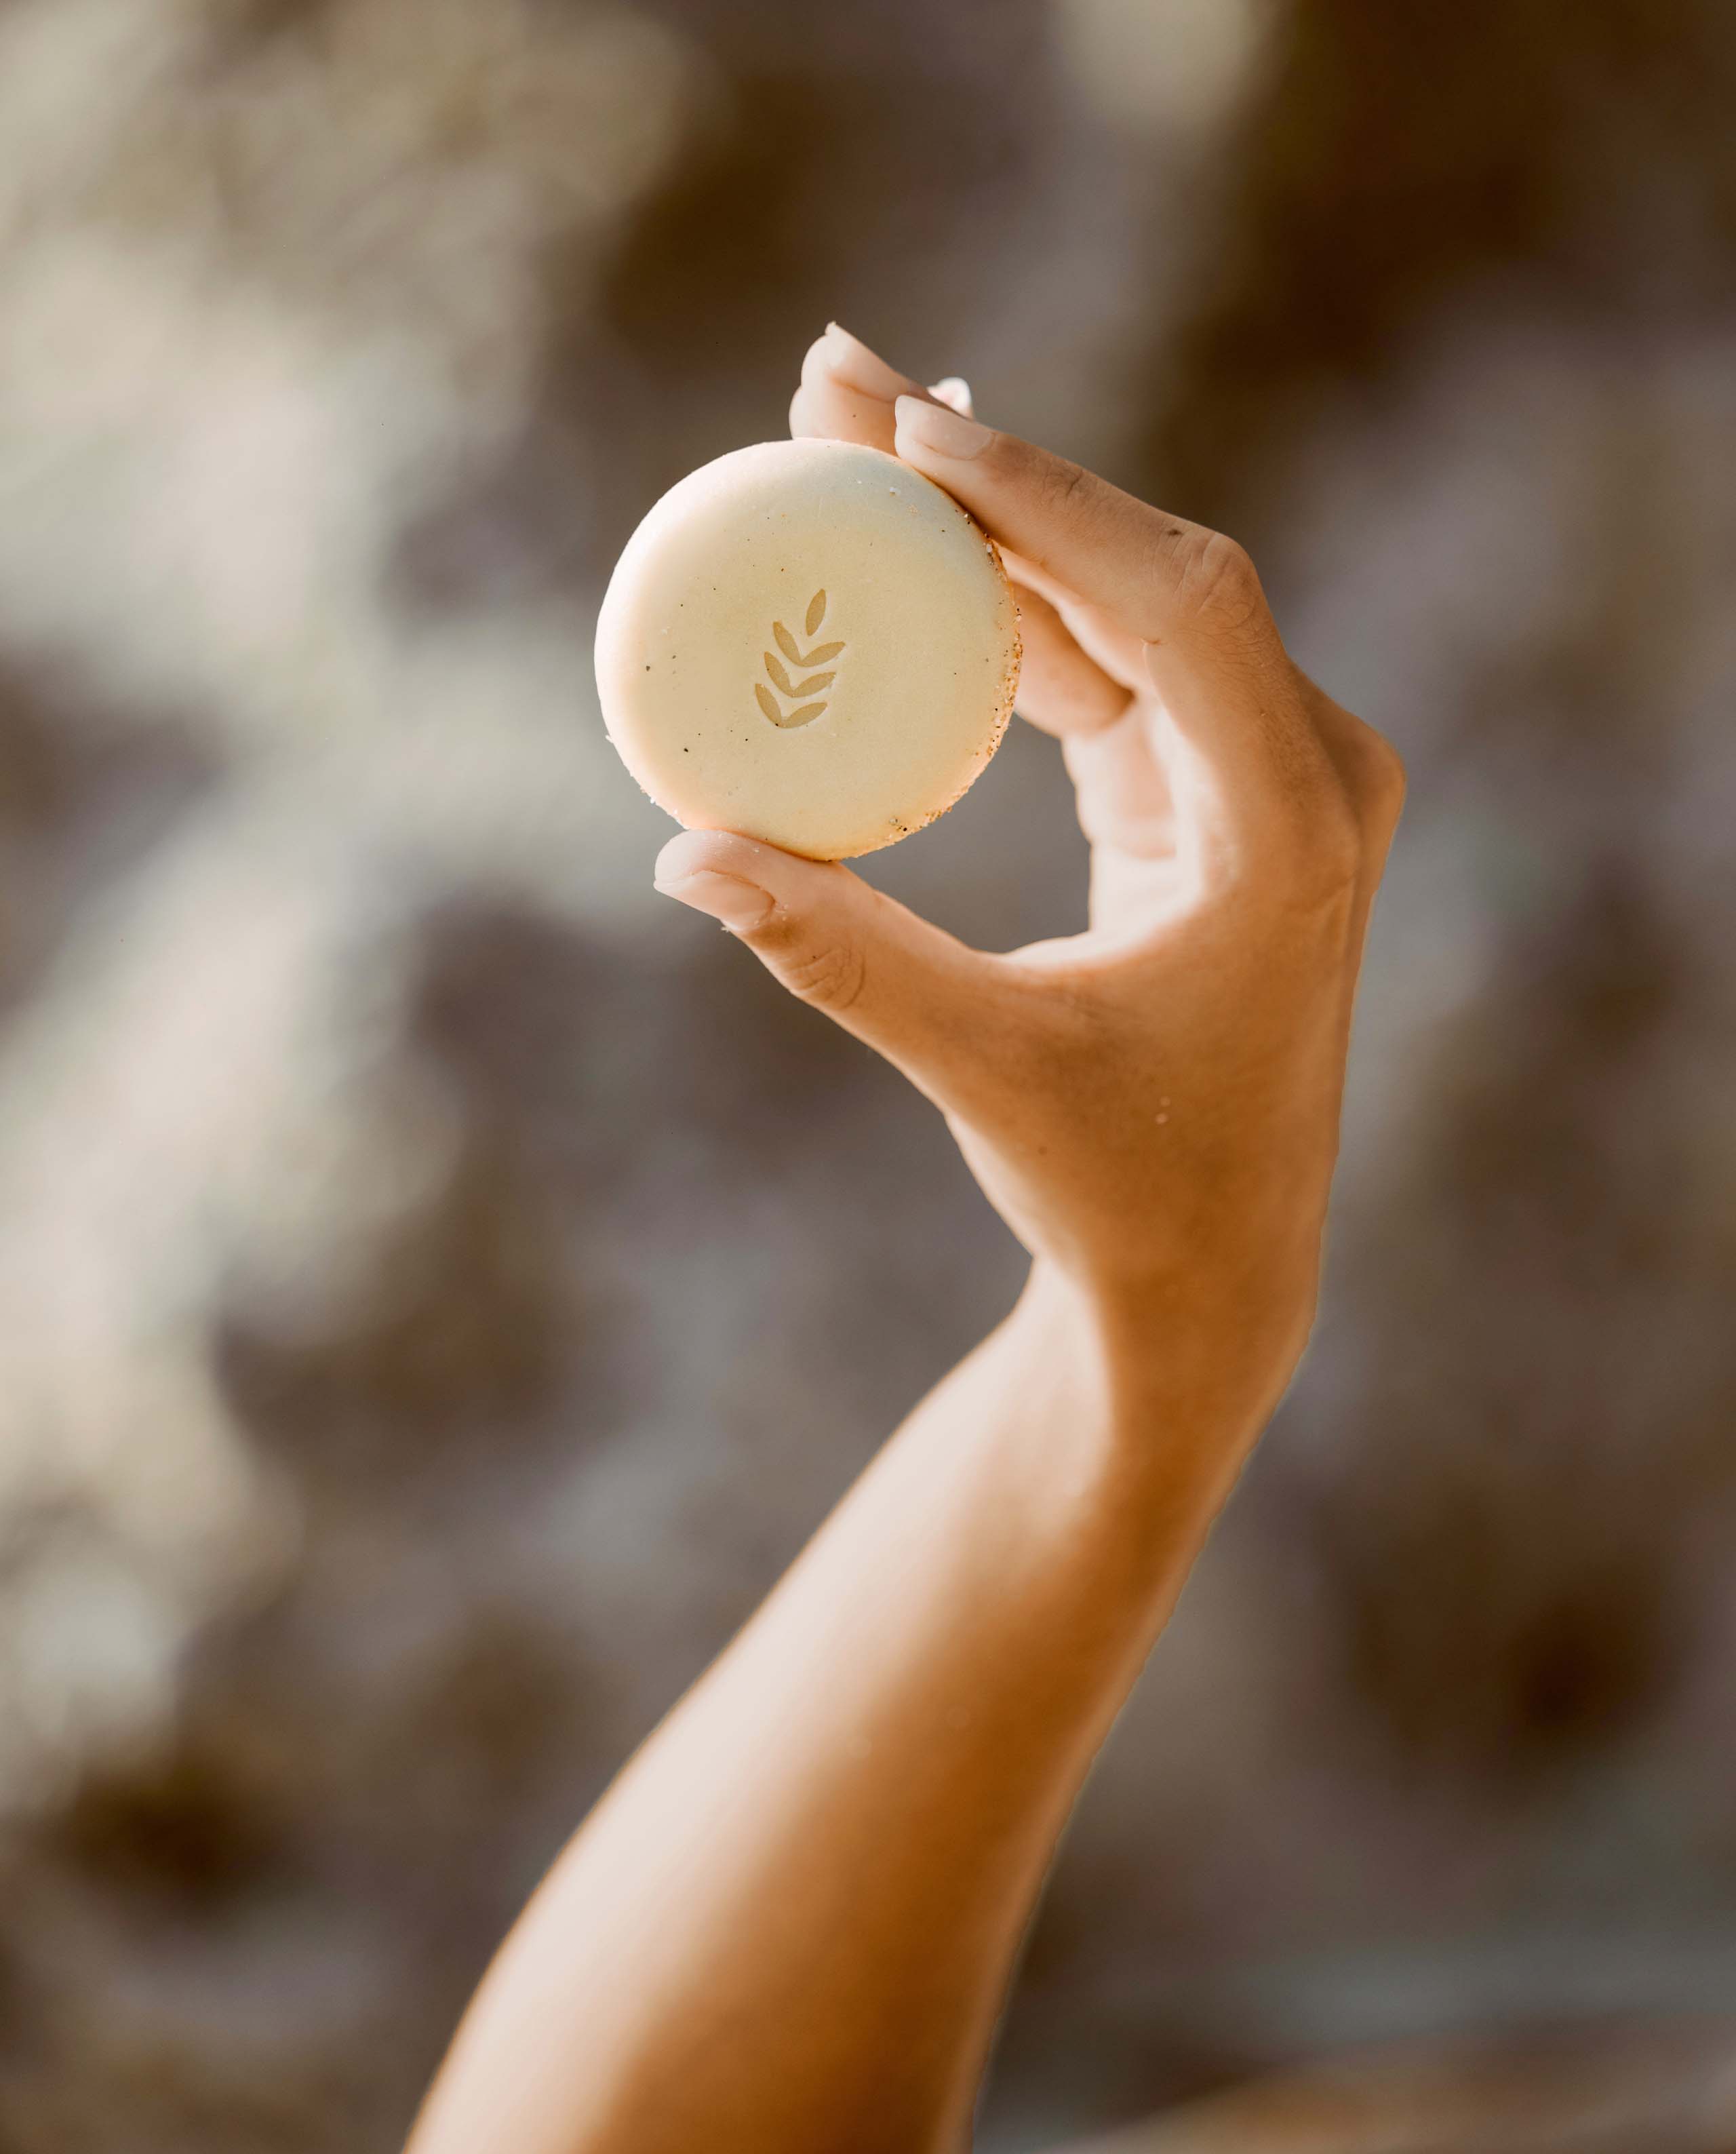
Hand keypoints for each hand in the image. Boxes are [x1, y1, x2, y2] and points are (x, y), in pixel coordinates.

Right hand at [653, 325, 1403, 1427]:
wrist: (1210, 1270)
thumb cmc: (1123, 1186)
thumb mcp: (980, 1066)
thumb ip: (838, 955)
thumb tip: (681, 853)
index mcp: (1286, 827)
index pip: (1178, 600)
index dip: (1042, 493)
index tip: (907, 420)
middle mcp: (1301, 774)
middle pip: (1144, 566)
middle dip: (986, 471)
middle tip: (831, 377)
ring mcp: (1265, 776)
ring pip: (1119, 599)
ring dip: (986, 523)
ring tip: (837, 435)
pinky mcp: (1211, 794)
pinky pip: (1103, 664)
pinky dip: (1005, 608)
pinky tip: (908, 549)